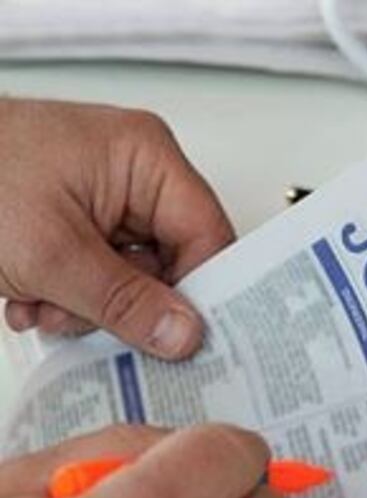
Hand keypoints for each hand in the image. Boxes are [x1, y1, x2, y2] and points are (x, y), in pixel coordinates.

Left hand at [0, 98, 234, 358]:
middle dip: (127, 302)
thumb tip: (186, 335)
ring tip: (39, 304)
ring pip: (132, 273)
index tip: (187, 340)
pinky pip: (100, 269)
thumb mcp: (51, 254)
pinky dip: (67, 294)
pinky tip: (27, 295)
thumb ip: (125, 301)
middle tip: (85, 322)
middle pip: (171, 259)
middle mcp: (135, 171)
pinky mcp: (77, 214)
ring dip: (88, 305)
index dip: (201, 290)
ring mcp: (105, 193)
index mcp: (147, 157)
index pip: (207, 234)